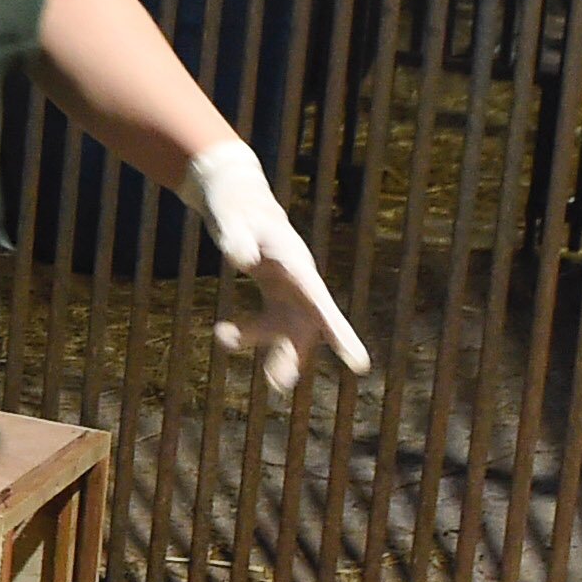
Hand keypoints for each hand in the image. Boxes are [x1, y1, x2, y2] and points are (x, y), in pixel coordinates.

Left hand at [186, 140, 369, 395]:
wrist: (235, 199)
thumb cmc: (234, 206)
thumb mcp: (229, 218)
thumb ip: (235, 237)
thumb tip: (240, 262)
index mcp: (295, 263)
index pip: (321, 303)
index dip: (340, 334)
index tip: (358, 364)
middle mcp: (299, 281)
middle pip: (309, 325)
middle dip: (296, 354)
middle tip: (277, 382)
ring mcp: (288, 290)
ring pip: (289, 331)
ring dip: (271, 351)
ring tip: (231, 345)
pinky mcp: (274, 295)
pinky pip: (268, 324)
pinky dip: (248, 335)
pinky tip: (224, 334)